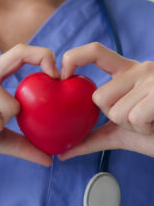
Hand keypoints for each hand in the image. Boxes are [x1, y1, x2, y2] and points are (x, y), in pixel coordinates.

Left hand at [58, 42, 153, 159]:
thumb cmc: (152, 134)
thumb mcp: (117, 133)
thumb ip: (90, 138)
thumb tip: (61, 153)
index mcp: (126, 71)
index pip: (94, 52)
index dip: (73, 58)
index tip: (62, 77)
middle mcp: (140, 68)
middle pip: (99, 97)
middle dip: (114, 117)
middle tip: (138, 118)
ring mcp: (153, 78)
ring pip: (116, 111)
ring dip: (131, 126)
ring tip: (150, 121)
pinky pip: (134, 118)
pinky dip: (144, 129)